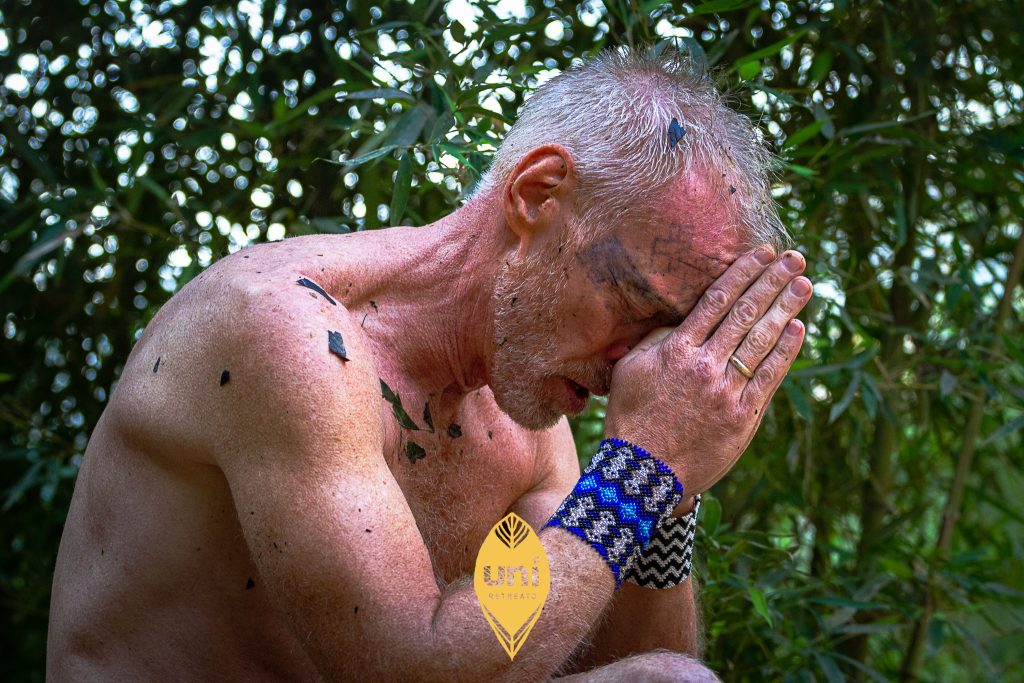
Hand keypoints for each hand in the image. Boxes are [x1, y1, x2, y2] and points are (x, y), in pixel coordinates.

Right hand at [603, 245, 811, 494]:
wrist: (643, 471)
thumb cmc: (631, 417)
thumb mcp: (630, 370)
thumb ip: (656, 339)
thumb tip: (682, 317)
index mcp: (676, 349)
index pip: (717, 300)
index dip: (743, 273)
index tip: (763, 253)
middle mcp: (704, 365)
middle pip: (745, 313)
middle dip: (773, 282)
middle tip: (796, 259)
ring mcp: (725, 391)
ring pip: (761, 341)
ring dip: (786, 309)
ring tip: (804, 285)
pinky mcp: (742, 417)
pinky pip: (768, 377)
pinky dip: (785, 352)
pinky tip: (798, 329)